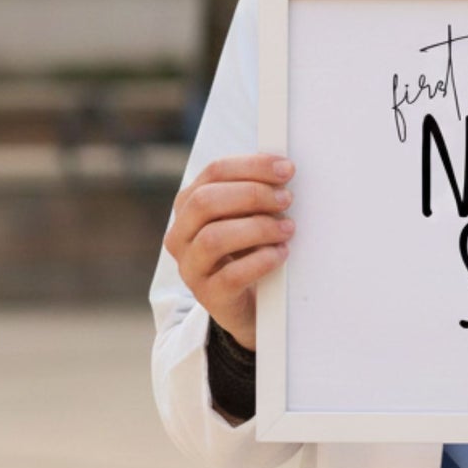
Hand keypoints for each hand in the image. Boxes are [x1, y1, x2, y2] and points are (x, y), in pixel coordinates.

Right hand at [164, 154, 295, 349]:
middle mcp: (181, 234)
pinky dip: (261, 261)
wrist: (249, 302)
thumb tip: (283, 167)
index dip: (252, 166)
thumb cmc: (249, 248)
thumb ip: (255, 191)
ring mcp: (191, 267)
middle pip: (206, 201)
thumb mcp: (246, 215)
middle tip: (286, 199)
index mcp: (189, 204)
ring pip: (214, 238)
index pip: (214, 172)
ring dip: (258, 228)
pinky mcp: (208, 296)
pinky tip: (281, 253)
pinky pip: (231, 276)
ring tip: (287, 228)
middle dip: (252, 194)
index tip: (286, 168)